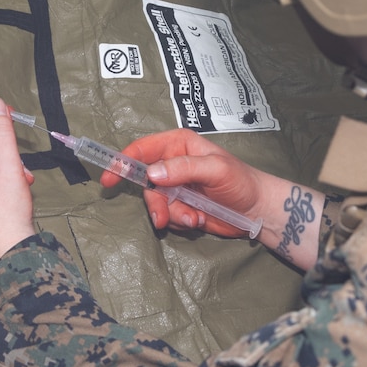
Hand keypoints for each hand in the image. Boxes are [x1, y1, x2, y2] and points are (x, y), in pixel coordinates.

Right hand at [105, 129, 266, 237]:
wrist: (256, 210)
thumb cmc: (241, 181)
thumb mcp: (215, 169)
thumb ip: (184, 168)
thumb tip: (151, 174)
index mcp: (179, 145)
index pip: (143, 148)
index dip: (123, 161)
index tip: (110, 178)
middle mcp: (173, 164)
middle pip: (145, 182)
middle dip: (155, 203)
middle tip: (163, 217)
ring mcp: (176, 187)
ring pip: (156, 203)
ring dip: (171, 215)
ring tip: (193, 218)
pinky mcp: (180, 206)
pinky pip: (167, 216)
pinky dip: (179, 221)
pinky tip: (199, 219)